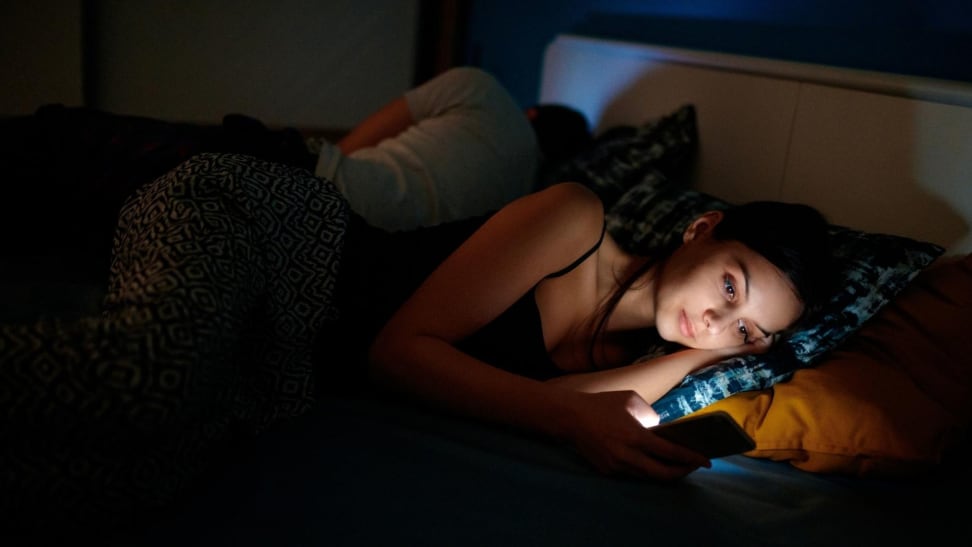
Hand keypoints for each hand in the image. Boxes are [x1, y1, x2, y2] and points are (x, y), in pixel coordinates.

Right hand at [563, 390, 710, 479]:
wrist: (570, 417)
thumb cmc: (603, 404)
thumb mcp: (632, 400)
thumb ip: (651, 416)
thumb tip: (662, 432)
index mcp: (635, 436)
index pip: (670, 453)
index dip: (691, 458)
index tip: (707, 460)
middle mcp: (626, 455)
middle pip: (662, 474)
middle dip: (682, 472)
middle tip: (694, 467)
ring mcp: (615, 465)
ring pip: (647, 476)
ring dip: (664, 472)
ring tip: (678, 465)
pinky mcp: (606, 470)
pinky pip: (632, 473)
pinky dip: (645, 469)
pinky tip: (654, 462)